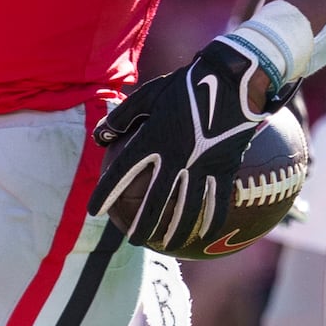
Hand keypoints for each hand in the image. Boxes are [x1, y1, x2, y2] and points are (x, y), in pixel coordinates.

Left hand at [91, 37, 272, 253]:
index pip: (122, 173)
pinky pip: (217, 199)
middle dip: (143, 224)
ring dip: (176, 229)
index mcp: (153, 139)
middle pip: (156, 201)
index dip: (105, 193)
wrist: (231, 80)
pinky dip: (211, 219)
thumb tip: (99, 137)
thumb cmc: (185, 84)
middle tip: (133, 241)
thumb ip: (121, 118)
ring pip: (187, 207)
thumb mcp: (147, 95)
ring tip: (167, 244)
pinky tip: (205, 233)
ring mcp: (202, 165)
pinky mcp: (224, 167)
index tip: (94, 211)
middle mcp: (175, 158)